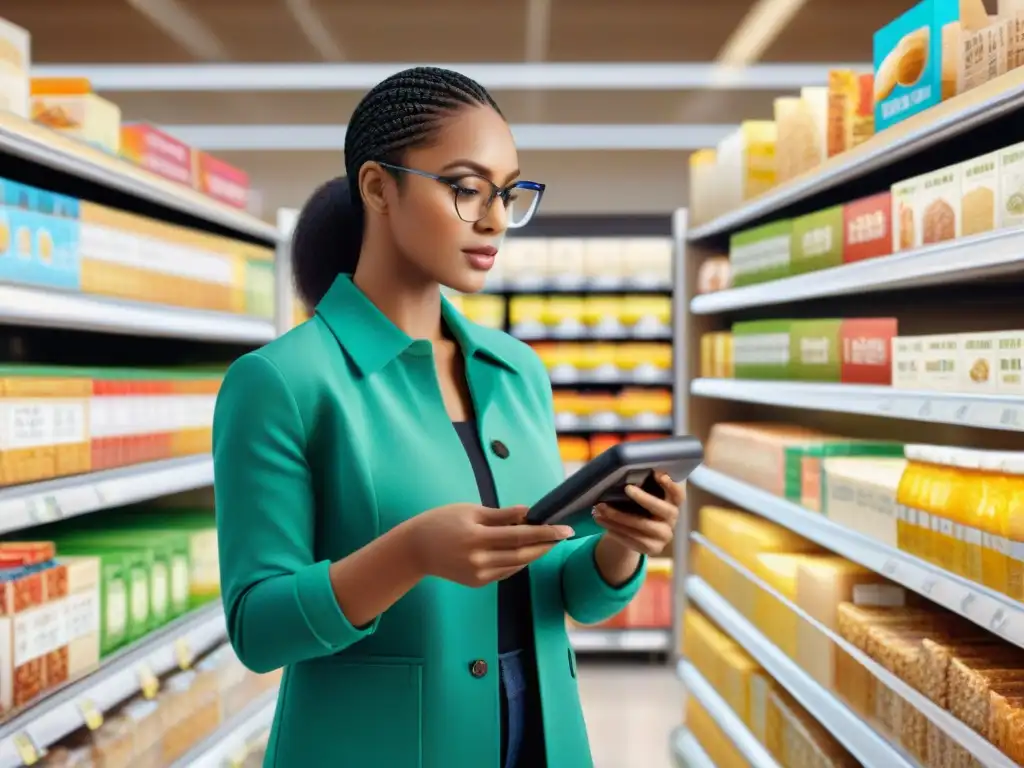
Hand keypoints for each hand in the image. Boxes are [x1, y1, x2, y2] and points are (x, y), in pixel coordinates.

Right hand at [407, 504, 573, 586]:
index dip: (545, 533)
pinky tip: (526, 551)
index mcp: (477, 537)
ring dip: (534, 553)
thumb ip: (501, 515)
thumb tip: (527, 512)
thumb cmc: (441, 522)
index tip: (565, 529)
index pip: (520, 536)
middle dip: (546, 545)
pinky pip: (506, 572)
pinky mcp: (478, 583)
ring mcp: (479, 575)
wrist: (416, 550)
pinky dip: (518, 561)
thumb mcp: (470, 511)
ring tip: (548, 540)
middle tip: (563, 535)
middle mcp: (479, 560)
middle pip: (523, 554)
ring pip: (517, 565)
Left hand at [592, 473, 683, 555]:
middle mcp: (672, 520)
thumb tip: (624, 470)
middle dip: (644, 498)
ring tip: (600, 508)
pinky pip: (633, 540)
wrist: (637, 533)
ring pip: (642, 526)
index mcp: (673, 503)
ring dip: (619, 516)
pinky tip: (603, 521)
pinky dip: (615, 530)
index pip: (678, 495)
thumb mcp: (644, 495)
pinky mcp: (653, 549)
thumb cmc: (639, 506)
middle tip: (627, 488)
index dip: (671, 485)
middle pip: (663, 509)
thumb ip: (642, 485)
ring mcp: (664, 536)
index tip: (658, 474)